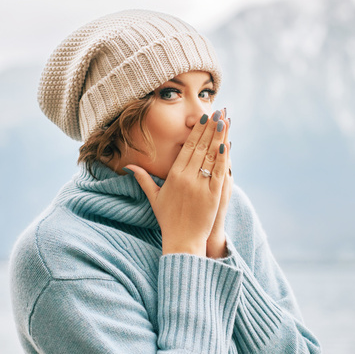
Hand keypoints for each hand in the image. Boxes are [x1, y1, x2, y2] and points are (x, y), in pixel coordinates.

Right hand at [126, 112, 228, 256]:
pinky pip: (220, 171)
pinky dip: (224, 157)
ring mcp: (201, 185)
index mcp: (174, 176)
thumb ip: (143, 179)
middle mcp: (187, 178)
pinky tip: (227, 144)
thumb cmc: (168, 220)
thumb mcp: (154, 197)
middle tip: (217, 112)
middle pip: (200, 147)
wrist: (182, 241)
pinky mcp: (214, 194)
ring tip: (225, 121)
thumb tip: (127, 167)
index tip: (202, 118)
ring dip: (219, 137)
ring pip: (211, 156)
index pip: (187, 147)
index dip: (196, 131)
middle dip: (209, 128)